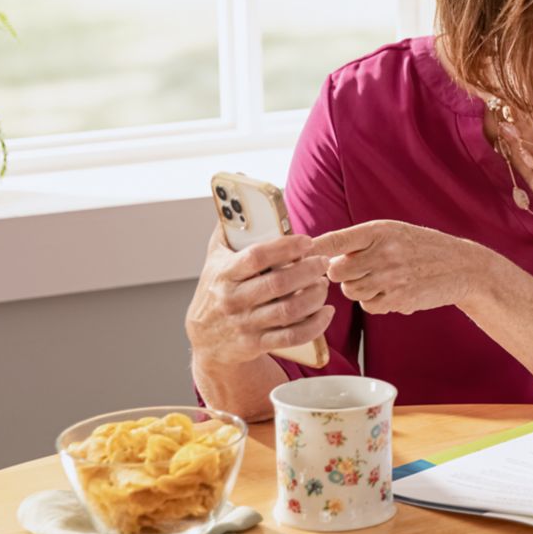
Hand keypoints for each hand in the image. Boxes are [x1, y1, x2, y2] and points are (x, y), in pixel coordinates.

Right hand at [185, 225, 332, 365]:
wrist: (206, 339)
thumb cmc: (217, 288)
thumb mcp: (215, 258)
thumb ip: (229, 228)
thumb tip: (239, 189)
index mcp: (223, 274)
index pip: (256, 257)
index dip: (284, 248)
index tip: (306, 241)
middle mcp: (233, 300)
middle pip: (277, 285)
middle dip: (307, 271)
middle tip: (323, 262)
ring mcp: (246, 324)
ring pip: (289, 311)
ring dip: (314, 296)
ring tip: (324, 283)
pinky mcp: (257, 344)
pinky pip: (293, 337)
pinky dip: (315, 325)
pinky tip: (326, 312)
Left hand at [314, 220, 488, 314]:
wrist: (461, 266)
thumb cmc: (422, 247)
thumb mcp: (394, 232)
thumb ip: (361, 241)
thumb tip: (322, 256)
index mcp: (379, 230)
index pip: (334, 240)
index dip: (311, 250)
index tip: (293, 256)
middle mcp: (383, 252)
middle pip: (337, 271)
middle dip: (341, 274)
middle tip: (358, 271)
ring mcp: (391, 276)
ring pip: (351, 291)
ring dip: (358, 289)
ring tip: (379, 280)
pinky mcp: (399, 298)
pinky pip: (369, 305)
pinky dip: (375, 302)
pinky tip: (392, 291)